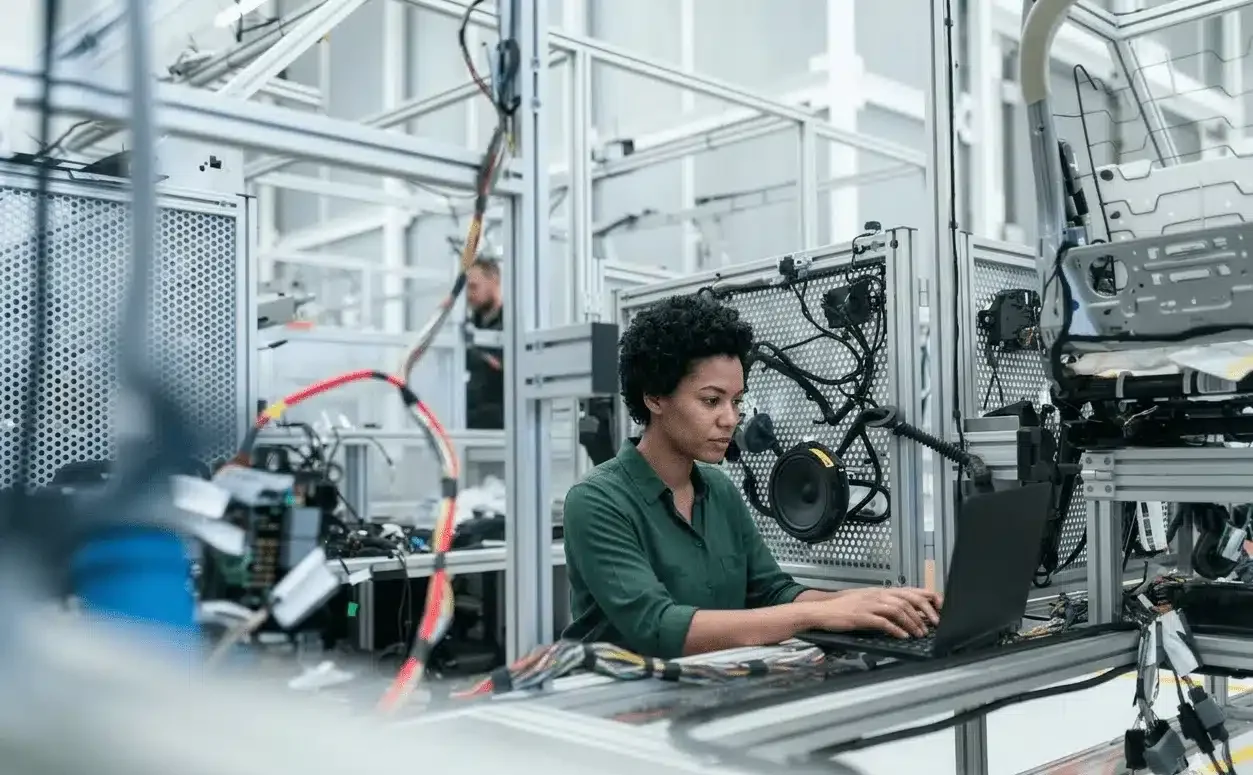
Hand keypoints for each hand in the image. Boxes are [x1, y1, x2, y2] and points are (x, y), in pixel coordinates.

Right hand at [804, 587, 941, 638]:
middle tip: (933, 626)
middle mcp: (877, 594)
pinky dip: (895, 629)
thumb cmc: (844, 608)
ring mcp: (869, 604)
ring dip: (912, 622)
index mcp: (880, 591)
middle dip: (924, 613)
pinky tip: (902, 636)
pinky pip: (882, 622)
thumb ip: (885, 605)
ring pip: (898, 610)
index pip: (910, 591)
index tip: (939, 610)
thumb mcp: (867, 602)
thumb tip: (906, 614)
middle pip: (908, 599)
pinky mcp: (861, 616)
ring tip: (920, 634)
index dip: (927, 599)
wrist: (822, 611)